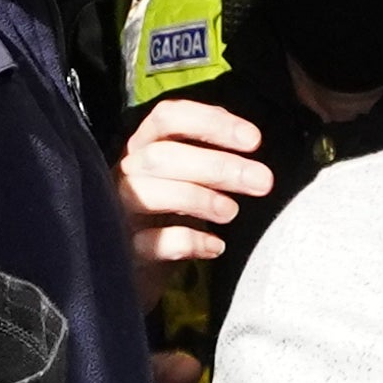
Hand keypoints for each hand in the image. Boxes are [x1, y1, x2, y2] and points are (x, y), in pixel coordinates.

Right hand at [116, 97, 269, 308]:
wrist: (142, 265)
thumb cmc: (173, 210)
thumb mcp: (191, 174)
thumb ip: (211, 152)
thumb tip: (250, 141)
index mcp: (145, 144)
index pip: (168, 117)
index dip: (211, 122)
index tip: (254, 141)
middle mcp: (126, 172)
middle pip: (160, 156)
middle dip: (217, 166)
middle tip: (263, 181)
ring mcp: (119, 211)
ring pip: (148, 193)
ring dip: (200, 199)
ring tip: (232, 212)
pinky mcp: (123, 250)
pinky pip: (151, 242)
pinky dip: (189, 241)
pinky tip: (215, 246)